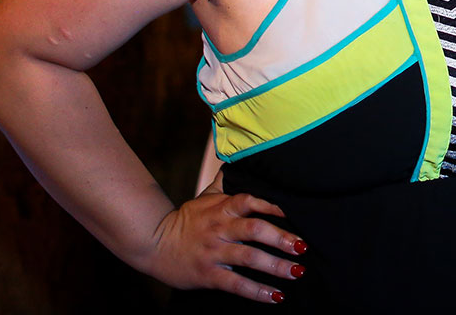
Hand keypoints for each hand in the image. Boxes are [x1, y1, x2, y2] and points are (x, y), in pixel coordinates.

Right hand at [144, 188, 306, 302]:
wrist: (153, 243)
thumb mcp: (205, 197)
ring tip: (297, 272)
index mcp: (222, 208)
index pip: (249, 200)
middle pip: (254, 230)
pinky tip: (276, 296)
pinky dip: (257, 291)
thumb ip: (226, 182)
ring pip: (249, 258)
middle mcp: (220, 229)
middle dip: (281, 238)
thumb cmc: (187, 220)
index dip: (272, 204)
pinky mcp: (208, 274)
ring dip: (275, 266)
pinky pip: (236, 284)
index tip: (294, 210)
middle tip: (302, 246)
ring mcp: (214, 252)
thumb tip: (241, 158)